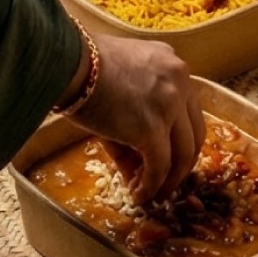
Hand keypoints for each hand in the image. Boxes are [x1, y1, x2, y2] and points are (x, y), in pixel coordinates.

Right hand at [66, 34, 205, 203]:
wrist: (63, 61)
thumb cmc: (80, 68)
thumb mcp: (117, 88)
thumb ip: (131, 123)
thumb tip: (136, 169)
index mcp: (172, 65)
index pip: (188, 110)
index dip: (178, 140)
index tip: (166, 159)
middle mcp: (180, 82)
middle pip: (194, 133)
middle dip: (180, 164)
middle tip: (164, 182)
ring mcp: (169, 105)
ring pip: (182, 154)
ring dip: (168, 180)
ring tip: (151, 194)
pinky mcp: (152, 128)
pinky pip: (159, 166)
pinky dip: (151, 186)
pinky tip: (139, 195)